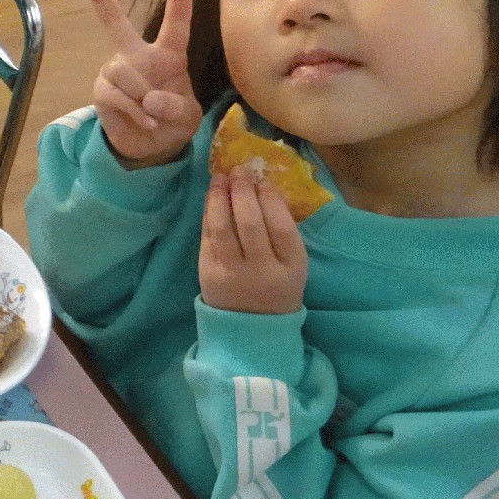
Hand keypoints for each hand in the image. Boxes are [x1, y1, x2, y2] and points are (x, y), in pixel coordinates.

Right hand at [84, 0, 203, 166]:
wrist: (151, 147)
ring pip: (123, 71)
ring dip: (142, 95)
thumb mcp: (188, 116)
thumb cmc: (172, 122)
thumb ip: (175, 106)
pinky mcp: (102, 90)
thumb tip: (149, 100)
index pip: (175, 25)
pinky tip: (146, 121)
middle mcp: (137, 56)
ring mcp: (116, 71)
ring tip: (153, 115)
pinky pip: (115, 93)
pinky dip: (134, 111)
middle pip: (117, 24)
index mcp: (167, 55)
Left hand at [199, 168, 305, 313]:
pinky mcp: (208, 272)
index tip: (264, 181)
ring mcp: (232, 273)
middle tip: (239, 171)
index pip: (282, 228)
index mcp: (291, 269)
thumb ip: (283, 232)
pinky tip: (211, 197)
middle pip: (251, 224)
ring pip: (222, 228)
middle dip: (243, 192)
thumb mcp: (292, 265)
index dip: (271, 200)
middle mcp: (262, 271)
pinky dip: (208, 212)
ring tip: (220, 177)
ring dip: (219, 197)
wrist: (250, 327)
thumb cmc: (276, 286)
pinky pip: (206, 236)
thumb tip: (266, 187)